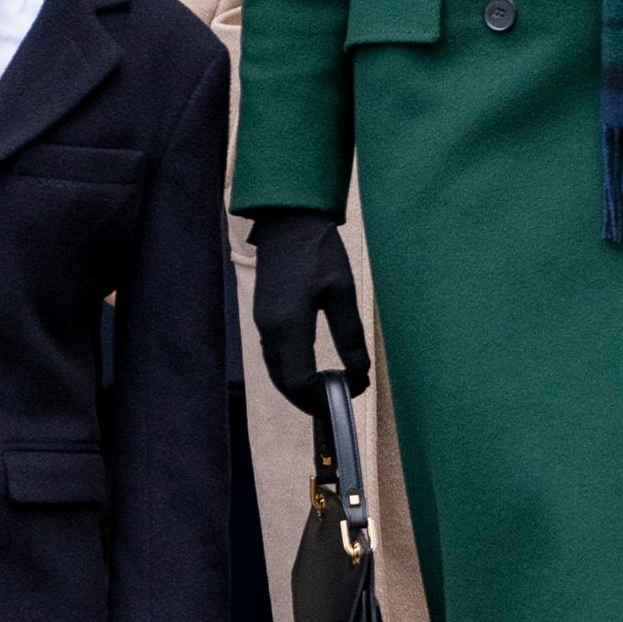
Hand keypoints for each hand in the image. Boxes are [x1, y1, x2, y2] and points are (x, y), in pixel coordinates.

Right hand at [246, 209, 369, 413]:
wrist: (288, 222)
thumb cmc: (317, 251)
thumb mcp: (341, 292)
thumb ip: (349, 336)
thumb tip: (360, 372)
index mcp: (287, 326)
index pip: (301, 383)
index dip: (325, 397)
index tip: (353, 392)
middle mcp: (269, 331)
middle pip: (286, 385)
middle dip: (313, 400)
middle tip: (344, 398)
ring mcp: (262, 325)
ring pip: (278, 374)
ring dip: (302, 389)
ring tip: (331, 389)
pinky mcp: (263, 318)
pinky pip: (274, 359)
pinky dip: (292, 374)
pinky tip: (312, 371)